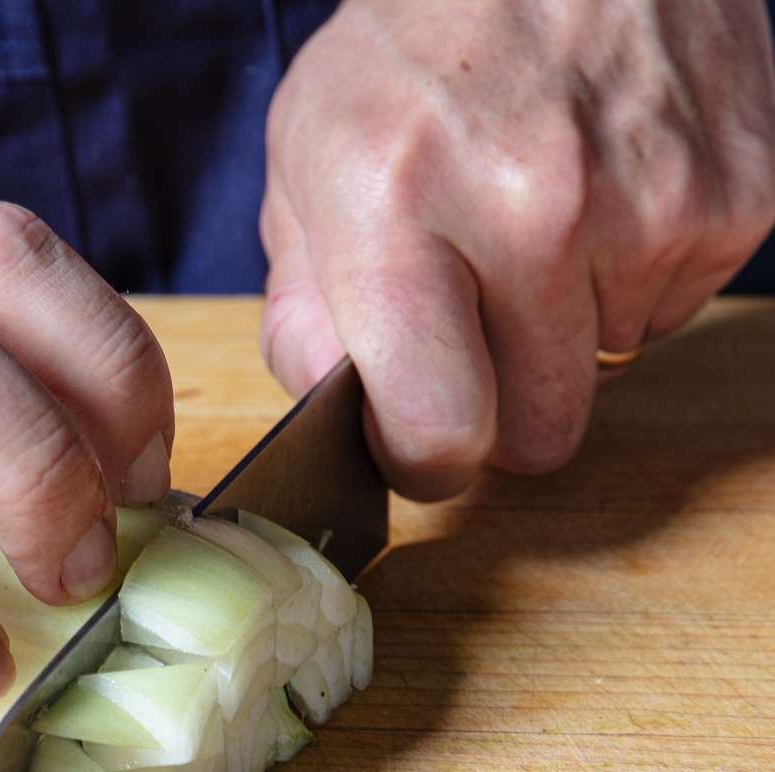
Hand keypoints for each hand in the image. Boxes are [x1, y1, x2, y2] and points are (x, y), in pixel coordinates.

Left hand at [261, 0, 774, 497]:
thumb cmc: (408, 51)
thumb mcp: (304, 164)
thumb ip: (302, 308)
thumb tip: (338, 409)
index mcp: (400, 213)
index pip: (440, 432)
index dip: (422, 457)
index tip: (415, 435)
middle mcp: (534, 215)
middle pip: (537, 434)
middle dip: (496, 405)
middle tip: (471, 328)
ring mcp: (651, 205)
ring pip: (607, 368)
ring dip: (564, 327)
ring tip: (530, 223)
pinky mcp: (734, 196)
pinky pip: (671, 306)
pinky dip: (629, 274)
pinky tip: (596, 193)